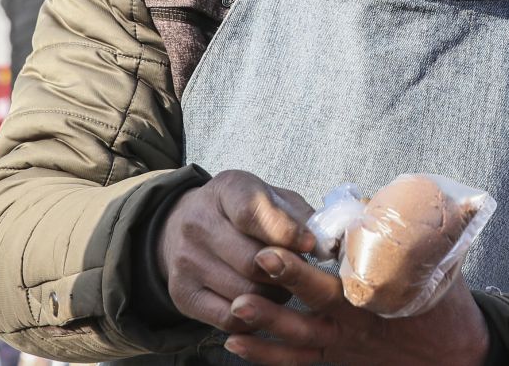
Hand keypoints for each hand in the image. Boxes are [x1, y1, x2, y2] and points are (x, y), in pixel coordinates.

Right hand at [156, 171, 315, 334]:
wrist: (187, 224)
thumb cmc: (243, 209)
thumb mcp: (270, 197)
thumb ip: (298, 215)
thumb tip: (325, 242)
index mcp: (226, 189)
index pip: (253, 213)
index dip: (286, 232)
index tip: (309, 244)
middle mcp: (198, 222)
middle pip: (252, 260)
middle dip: (285, 270)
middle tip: (298, 270)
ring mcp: (186, 260)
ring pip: (245, 292)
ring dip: (274, 295)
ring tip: (282, 284)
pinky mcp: (182, 294)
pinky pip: (229, 319)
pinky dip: (254, 316)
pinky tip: (262, 301)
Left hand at [224, 248, 489, 365]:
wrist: (454, 358)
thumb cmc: (445, 305)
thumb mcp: (438, 263)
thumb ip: (404, 232)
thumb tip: (369, 200)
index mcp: (379, 291)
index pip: (341, 272)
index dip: (308, 263)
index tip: (279, 247)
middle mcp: (357, 318)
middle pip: (317, 300)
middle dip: (287, 280)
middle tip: (259, 261)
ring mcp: (343, 342)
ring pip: (299, 336)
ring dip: (268, 322)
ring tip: (236, 306)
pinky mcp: (335, 357)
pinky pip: (296, 361)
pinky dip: (265, 355)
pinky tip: (236, 342)